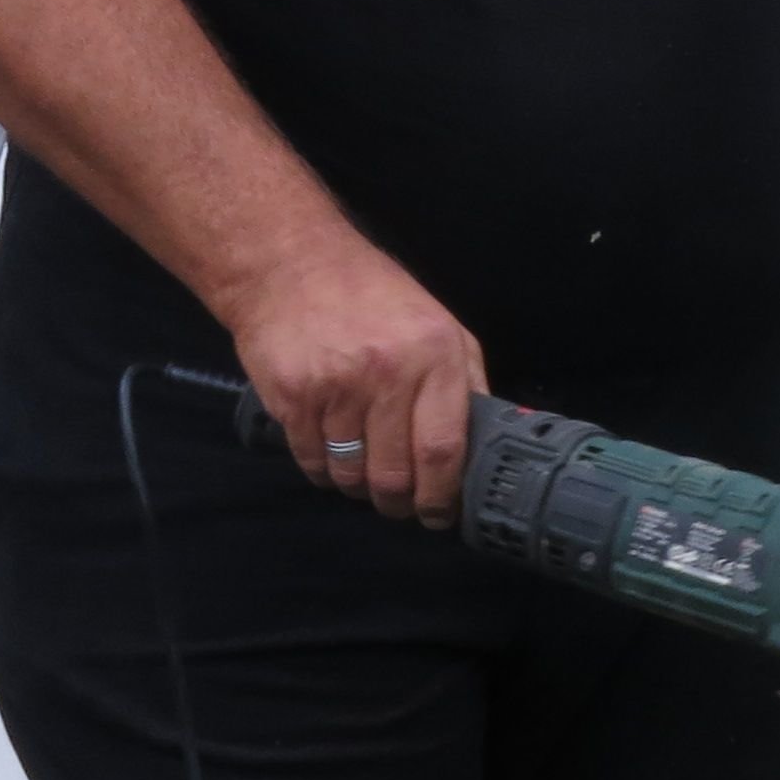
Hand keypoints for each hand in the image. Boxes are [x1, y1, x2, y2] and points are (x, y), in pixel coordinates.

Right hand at [223, 238, 489, 525]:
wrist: (289, 265)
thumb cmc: (371, 295)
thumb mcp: (439, 324)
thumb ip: (467, 380)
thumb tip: (489, 438)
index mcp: (435, 355)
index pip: (443, 447)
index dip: (441, 495)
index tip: (439, 514)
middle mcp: (388, 373)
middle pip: (395, 473)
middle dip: (399, 503)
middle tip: (399, 505)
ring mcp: (336, 386)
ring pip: (350, 473)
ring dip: (357, 486)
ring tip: (362, 472)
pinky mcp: (292, 396)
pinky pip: (311, 460)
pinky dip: (323, 468)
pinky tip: (329, 450)